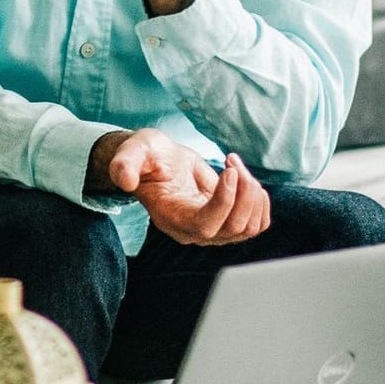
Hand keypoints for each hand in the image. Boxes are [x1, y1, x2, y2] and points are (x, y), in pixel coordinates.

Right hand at [103, 129, 269, 245]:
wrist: (159, 162)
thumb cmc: (148, 156)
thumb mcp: (133, 152)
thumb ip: (124, 164)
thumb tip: (124, 179)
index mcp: (171, 217)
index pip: (205, 225)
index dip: (224, 201)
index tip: (230, 169)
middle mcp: (193, 231)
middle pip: (234, 228)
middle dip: (244, 191)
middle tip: (232, 162)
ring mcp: (214, 230)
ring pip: (250, 227)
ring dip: (253, 192)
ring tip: (234, 165)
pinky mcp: (229, 222)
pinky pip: (258, 224)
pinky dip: (260, 200)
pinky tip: (243, 176)